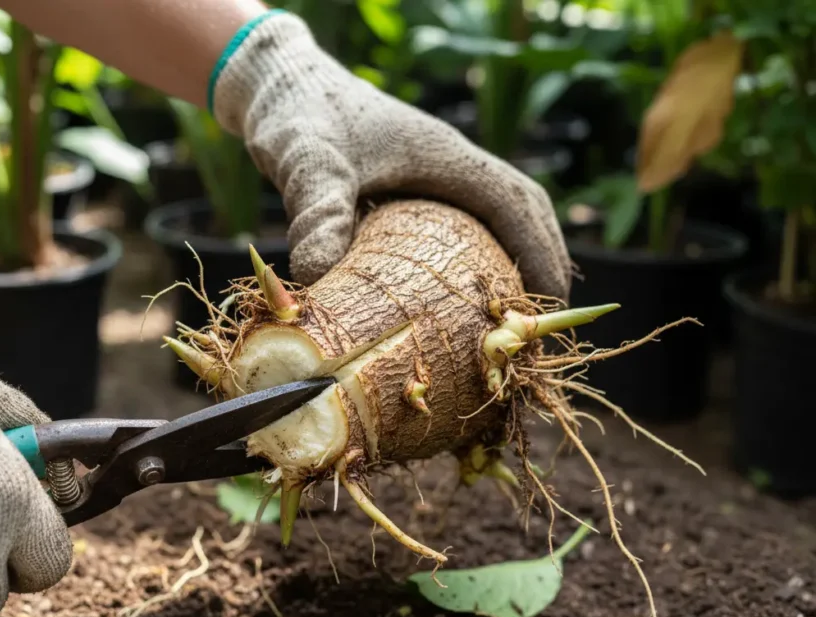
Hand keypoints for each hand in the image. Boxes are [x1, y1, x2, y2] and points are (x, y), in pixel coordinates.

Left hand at [212, 11, 571, 300]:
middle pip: (520, 207)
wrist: (277, 87)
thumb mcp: (308, 164)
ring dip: (514, 254)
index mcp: (442, 154)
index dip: (538, 251)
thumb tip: (318, 281)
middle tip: (541, 318)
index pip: (513, 201)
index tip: (549, 301)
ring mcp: (431, 172)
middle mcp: (446, 161)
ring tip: (514, 309)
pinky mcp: (409, 184)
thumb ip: (316, 214)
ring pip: (495, 212)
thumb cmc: (297, 117)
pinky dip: (475, 252)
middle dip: (539, 258)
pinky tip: (459, 289)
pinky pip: (461, 219)